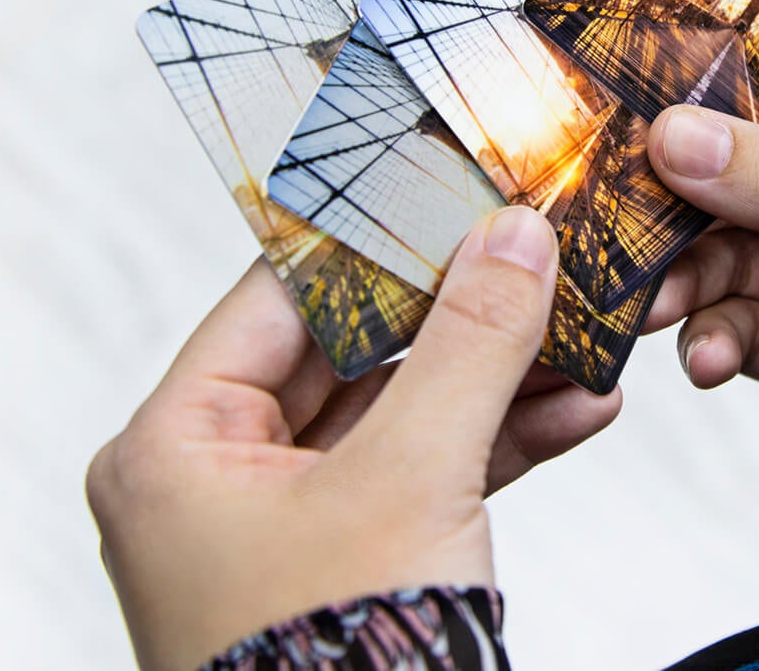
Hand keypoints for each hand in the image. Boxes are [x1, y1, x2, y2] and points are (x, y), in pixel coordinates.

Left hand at [87, 207, 617, 670]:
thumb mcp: (412, 480)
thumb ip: (468, 347)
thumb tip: (512, 239)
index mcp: (176, 447)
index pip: (281, 299)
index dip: (379, 243)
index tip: (457, 199)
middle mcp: (220, 480)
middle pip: (354, 353)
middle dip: (462, 318)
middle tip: (532, 263)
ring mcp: (291, 524)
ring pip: (403, 413)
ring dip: (500, 381)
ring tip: (582, 339)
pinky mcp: (354, 560)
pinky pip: (427, 474)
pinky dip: (500, 442)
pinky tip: (576, 409)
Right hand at [645, 95, 758, 473]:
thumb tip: (685, 136)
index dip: (718, 111)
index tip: (643, 117)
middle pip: (749, 189)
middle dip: (689, 211)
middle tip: (629, 228)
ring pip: (735, 265)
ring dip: (690, 283)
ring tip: (658, 305)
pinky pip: (747, 334)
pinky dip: (716, 343)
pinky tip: (705, 357)